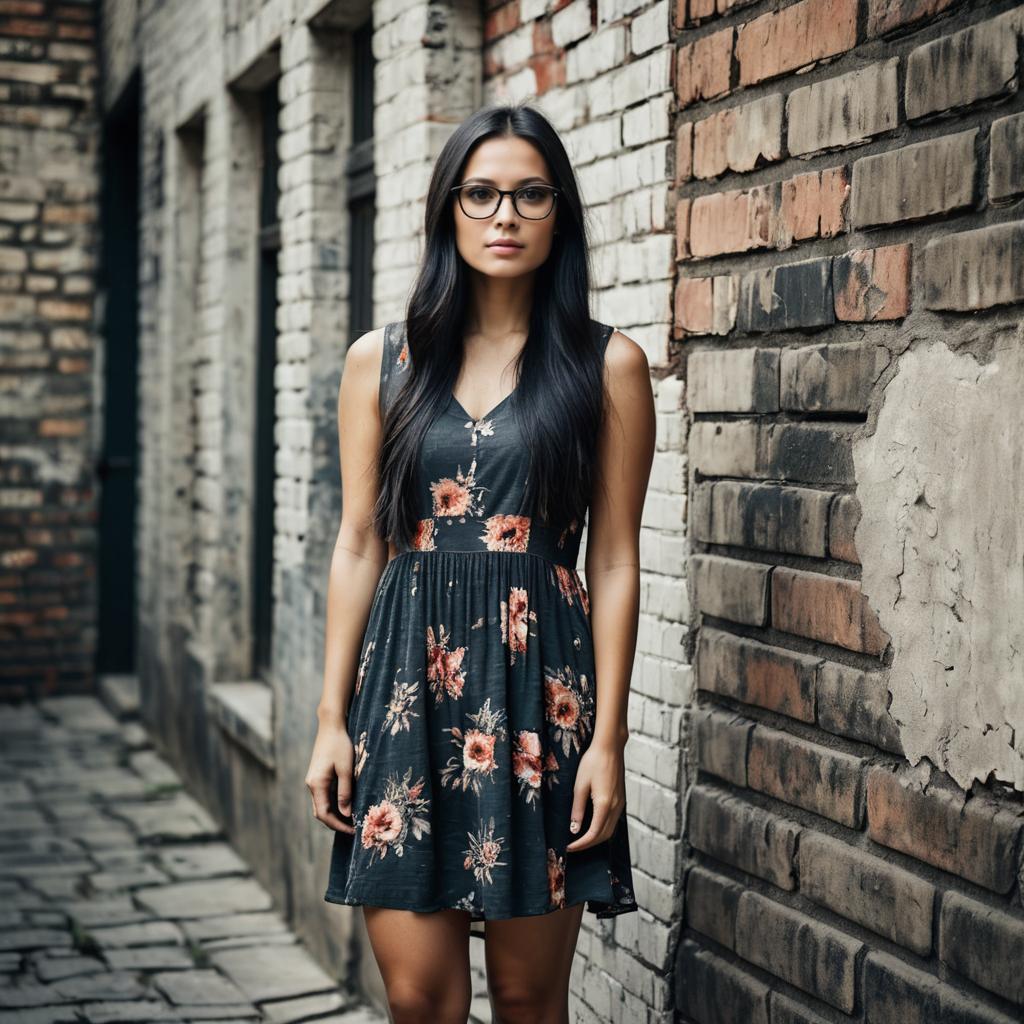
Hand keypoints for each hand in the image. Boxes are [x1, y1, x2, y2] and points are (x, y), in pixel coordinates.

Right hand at [305, 723, 354, 833]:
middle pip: (320, 812)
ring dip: (334, 814)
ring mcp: (313, 780)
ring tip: (351, 819)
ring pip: (321, 804)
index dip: (338, 825)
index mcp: (316, 784)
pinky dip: (333, 804)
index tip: (353, 830)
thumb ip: (345, 792)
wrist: (331, 726)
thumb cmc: (340, 745)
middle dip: (335, 822)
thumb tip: (347, 814)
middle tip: (353, 827)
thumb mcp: (346, 769)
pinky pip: (323, 796)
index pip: (324, 814)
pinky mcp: (317, 775)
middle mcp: (311, 784)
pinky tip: (346, 804)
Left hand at [565, 738, 625, 852]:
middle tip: (573, 846)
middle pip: (604, 835)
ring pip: (610, 829)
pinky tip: (592, 825)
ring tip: (580, 838)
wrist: (610, 747)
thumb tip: (574, 829)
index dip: (580, 844)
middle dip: (588, 844)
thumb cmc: (593, 762)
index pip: (593, 834)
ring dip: (596, 837)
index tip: (568, 848)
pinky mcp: (621, 799)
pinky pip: (613, 820)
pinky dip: (602, 828)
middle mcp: (616, 807)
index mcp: (604, 804)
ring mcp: (620, 803)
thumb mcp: (580, 785)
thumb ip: (577, 809)